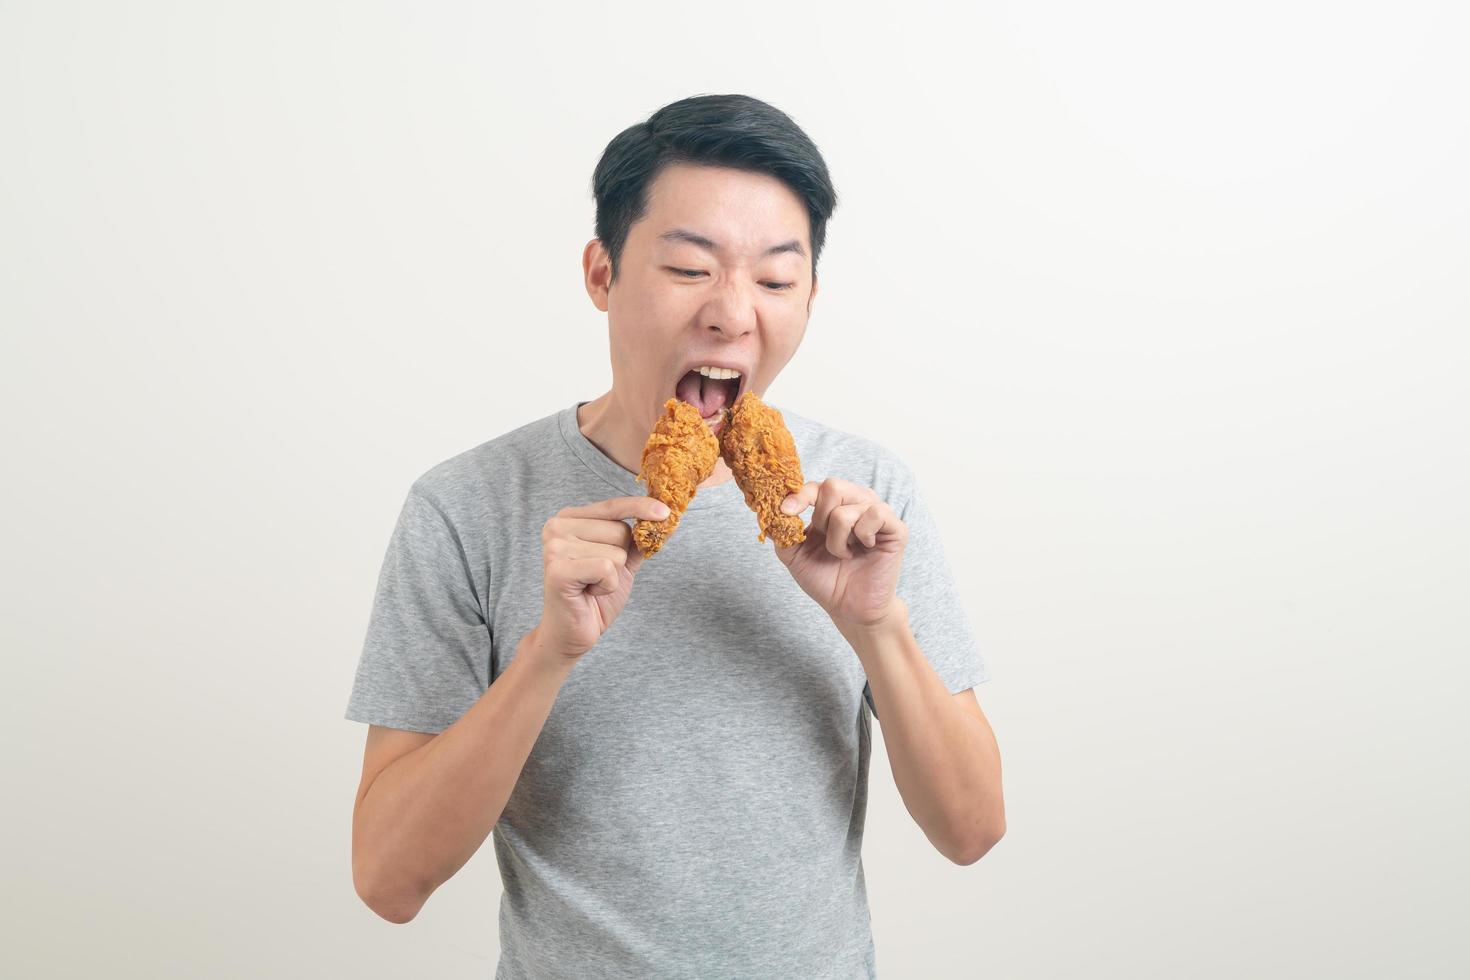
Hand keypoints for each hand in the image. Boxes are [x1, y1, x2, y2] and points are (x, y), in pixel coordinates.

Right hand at [534, 495, 669, 661]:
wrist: (571, 633)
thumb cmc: (593, 596)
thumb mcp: (621, 562)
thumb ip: (636, 539)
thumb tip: (663, 519)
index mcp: (569, 519)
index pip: (613, 506)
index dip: (640, 507)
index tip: (665, 511)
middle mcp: (557, 527)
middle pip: (620, 530)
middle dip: (620, 559)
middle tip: (596, 577)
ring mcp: (555, 547)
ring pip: (616, 552)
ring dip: (613, 576)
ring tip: (591, 586)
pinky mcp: (558, 570)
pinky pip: (606, 568)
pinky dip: (606, 587)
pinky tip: (588, 593)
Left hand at [774, 477, 907, 631]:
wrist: (849, 609)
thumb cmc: (826, 580)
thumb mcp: (794, 555)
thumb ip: (783, 531)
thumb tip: (773, 511)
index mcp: (834, 506)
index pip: (816, 486)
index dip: (799, 496)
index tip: (786, 511)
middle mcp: (857, 503)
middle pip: (833, 487)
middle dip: (821, 519)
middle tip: (825, 543)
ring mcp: (877, 514)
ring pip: (847, 509)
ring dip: (837, 539)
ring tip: (843, 555)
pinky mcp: (896, 528)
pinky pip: (874, 515)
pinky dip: (862, 535)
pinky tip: (864, 548)